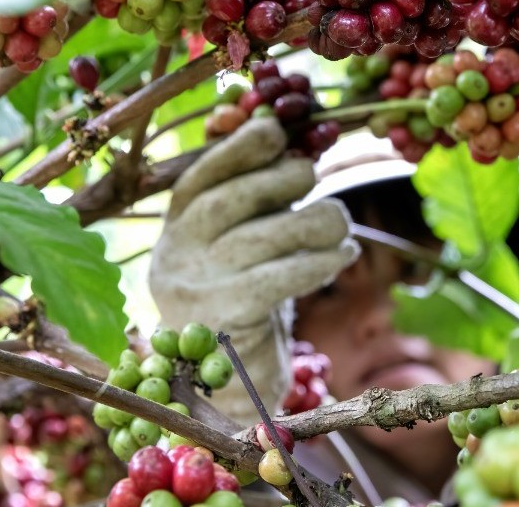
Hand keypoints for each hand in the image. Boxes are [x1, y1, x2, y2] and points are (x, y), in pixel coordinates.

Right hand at [149, 118, 356, 424]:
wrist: (236, 390)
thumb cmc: (249, 303)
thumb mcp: (245, 249)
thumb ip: (259, 208)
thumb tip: (299, 152)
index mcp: (173, 234)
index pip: (197, 181)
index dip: (236, 150)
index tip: (275, 129)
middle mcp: (173, 260)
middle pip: (224, 203)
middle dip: (276, 180)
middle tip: (314, 176)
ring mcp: (194, 293)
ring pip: (256, 240)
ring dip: (311, 222)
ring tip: (342, 223)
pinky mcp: (225, 323)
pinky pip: (276, 280)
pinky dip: (318, 262)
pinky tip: (344, 255)